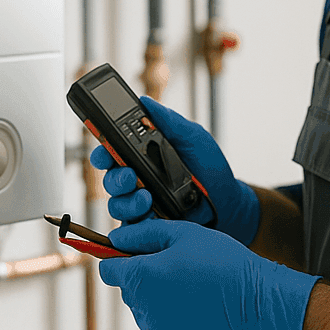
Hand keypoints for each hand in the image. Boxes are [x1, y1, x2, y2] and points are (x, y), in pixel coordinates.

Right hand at [89, 96, 260, 244]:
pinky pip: (130, 226)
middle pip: (110, 178)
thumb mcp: (193, 138)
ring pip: (116, 203)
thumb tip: (145, 102)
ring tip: (146, 198)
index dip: (102, 151)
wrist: (227, 201)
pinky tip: (152, 216)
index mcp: (142, 154)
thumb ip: (170, 121)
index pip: (112, 150)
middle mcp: (137, 177)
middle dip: (115, 178)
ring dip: (127, 201)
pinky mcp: (147, 223)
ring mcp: (140, 201)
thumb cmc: (210, 167)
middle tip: (130, 176)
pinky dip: (137, 222)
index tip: (104, 152)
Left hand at [98, 219, 318, 329]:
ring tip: (194, 291)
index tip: (136, 256)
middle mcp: (142, 309)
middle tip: (180, 269)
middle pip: (130, 290)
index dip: (119, 260)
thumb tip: (115, 239)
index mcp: (141, 277)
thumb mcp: (183, 234)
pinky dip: (174, 322)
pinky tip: (198, 310)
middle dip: (146, 278)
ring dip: (160, 300)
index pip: (108, 270)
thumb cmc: (222, 262)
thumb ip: (142, 235)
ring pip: (147, 311)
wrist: (256, 302)